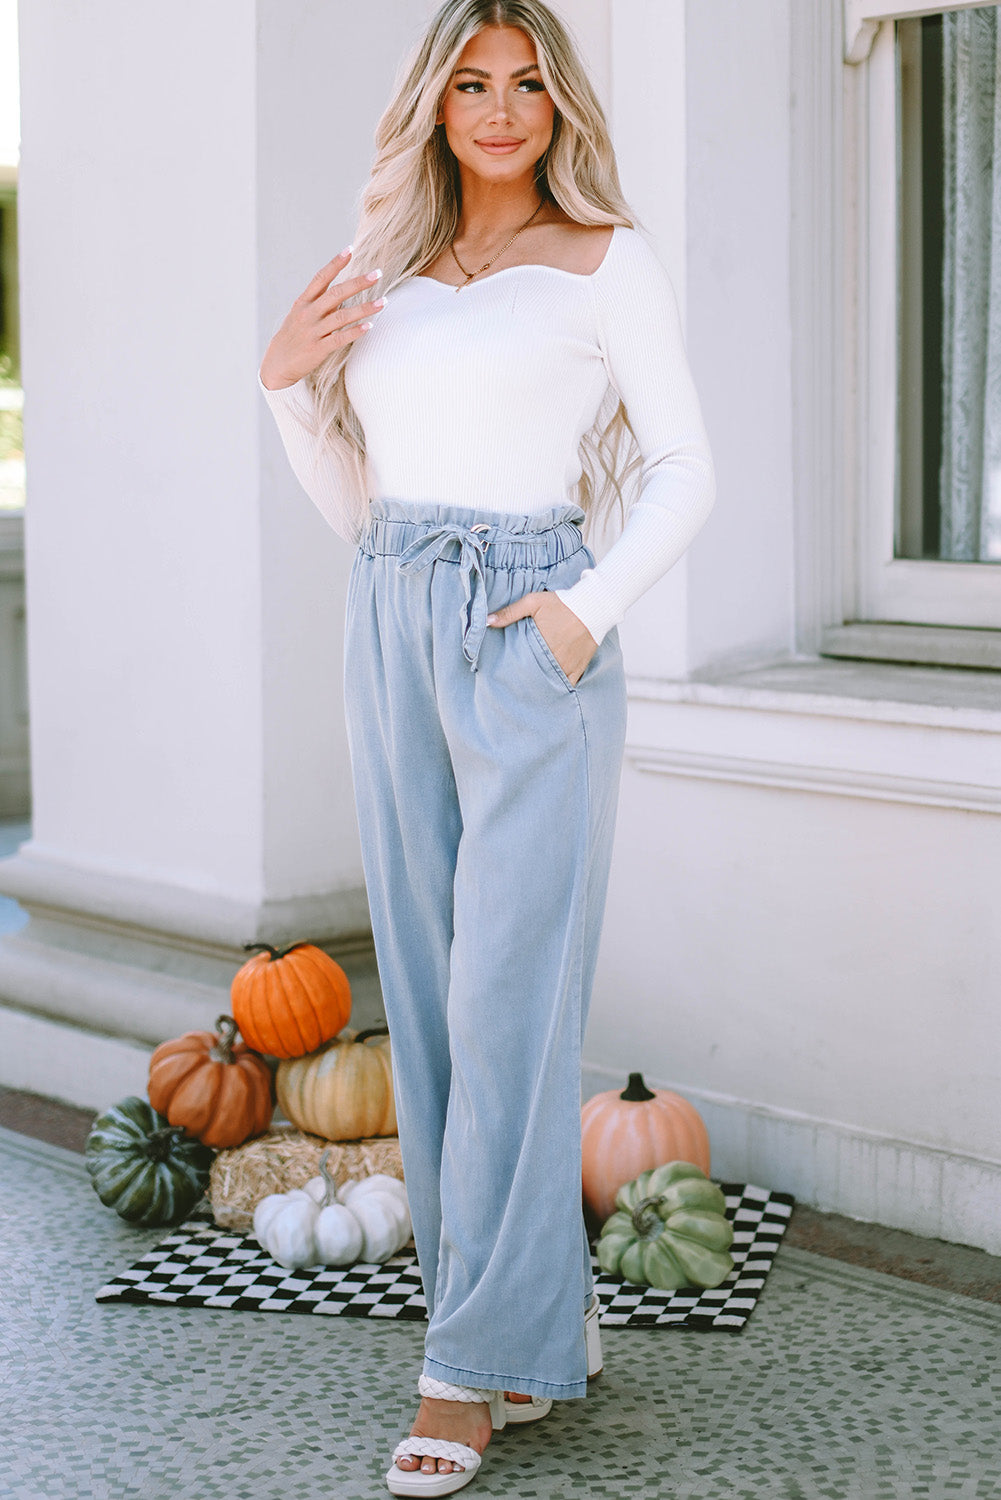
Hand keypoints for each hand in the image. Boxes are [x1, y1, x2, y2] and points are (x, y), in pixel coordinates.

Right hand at [259, 248, 386, 390]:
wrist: (277, 363)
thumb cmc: (293, 336)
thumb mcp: (300, 314)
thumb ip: (319, 302)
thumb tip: (342, 290)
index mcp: (304, 302)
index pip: (321, 278)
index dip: (335, 263)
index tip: (350, 249)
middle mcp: (308, 313)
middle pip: (336, 293)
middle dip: (358, 283)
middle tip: (377, 273)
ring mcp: (313, 331)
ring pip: (342, 316)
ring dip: (365, 308)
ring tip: (384, 301)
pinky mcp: (318, 349)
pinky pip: (340, 338)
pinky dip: (355, 332)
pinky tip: (369, 326)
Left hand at [487, 592, 597, 686]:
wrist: (593, 606)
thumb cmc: (562, 603)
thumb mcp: (533, 602)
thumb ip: (510, 612)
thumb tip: (488, 621)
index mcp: (539, 645)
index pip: (520, 665)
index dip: (512, 671)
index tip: (505, 674)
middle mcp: (553, 659)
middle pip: (534, 676)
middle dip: (525, 680)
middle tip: (515, 685)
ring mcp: (567, 665)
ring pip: (550, 683)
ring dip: (541, 685)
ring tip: (530, 691)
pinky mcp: (579, 667)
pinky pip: (568, 684)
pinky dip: (559, 688)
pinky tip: (551, 692)